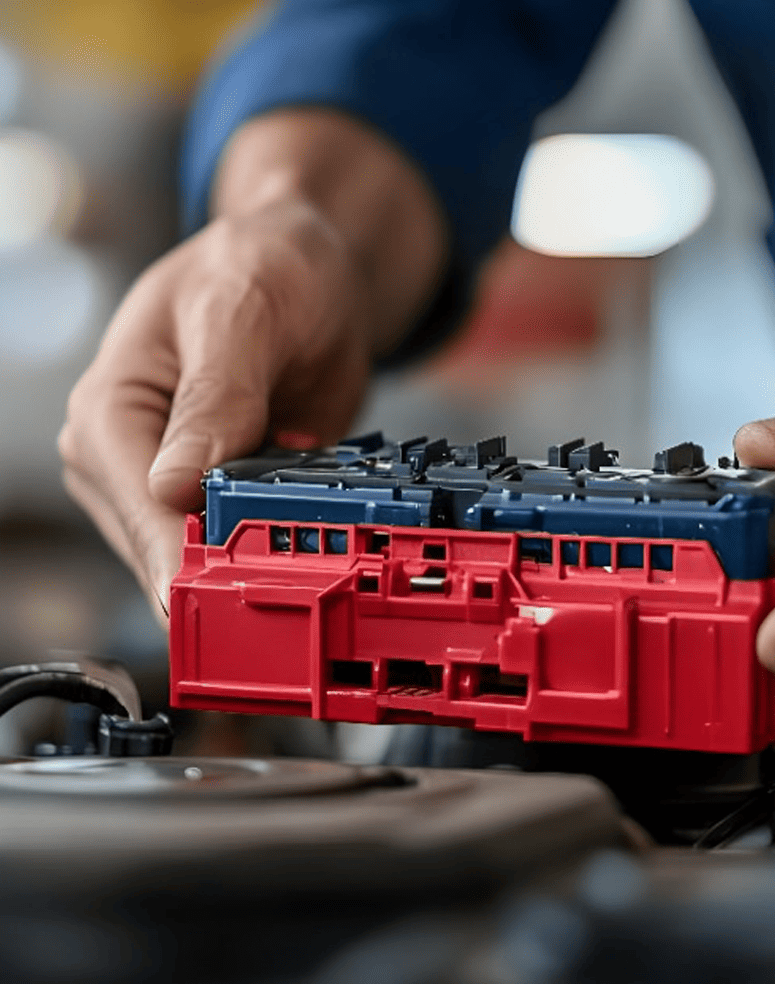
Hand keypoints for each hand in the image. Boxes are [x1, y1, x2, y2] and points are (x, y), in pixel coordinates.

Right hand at [58, 111, 445, 623]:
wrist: (313, 272)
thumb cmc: (265, 266)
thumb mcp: (241, 310)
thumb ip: (215, 395)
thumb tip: (176, 484)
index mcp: (111, 412)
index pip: (143, 508)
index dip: (194, 558)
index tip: (250, 591)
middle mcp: (131, 461)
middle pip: (173, 553)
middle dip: (239, 574)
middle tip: (310, 585)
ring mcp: (180, 488)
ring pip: (214, 560)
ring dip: (272, 566)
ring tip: (328, 558)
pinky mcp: (229, 500)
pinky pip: (257, 544)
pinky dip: (293, 549)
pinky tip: (328, 540)